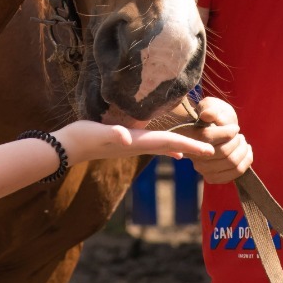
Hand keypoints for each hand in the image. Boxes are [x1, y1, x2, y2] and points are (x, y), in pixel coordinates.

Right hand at [53, 119, 212, 163]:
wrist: (67, 147)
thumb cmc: (83, 137)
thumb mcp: (97, 132)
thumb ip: (112, 134)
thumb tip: (125, 138)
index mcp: (137, 141)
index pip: (168, 141)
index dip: (189, 143)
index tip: (210, 149)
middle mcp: (138, 145)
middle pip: (171, 145)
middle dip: (192, 148)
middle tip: (215, 150)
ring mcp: (132, 146)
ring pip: (164, 147)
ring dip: (182, 147)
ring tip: (199, 151)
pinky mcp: (126, 144)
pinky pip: (154, 146)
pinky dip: (167, 147)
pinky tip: (174, 151)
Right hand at [173, 96, 252, 183]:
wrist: (214, 130)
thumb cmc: (214, 116)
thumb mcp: (211, 106)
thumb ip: (210, 108)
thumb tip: (207, 115)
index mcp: (190, 136)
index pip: (209, 136)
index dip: (227, 132)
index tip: (235, 128)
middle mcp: (194, 155)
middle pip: (223, 152)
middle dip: (237, 141)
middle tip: (239, 136)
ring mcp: (203, 169)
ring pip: (231, 162)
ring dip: (243, 150)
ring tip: (243, 142)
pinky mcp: (213, 177)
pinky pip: (234, 174)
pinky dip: (246, 161)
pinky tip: (247, 152)